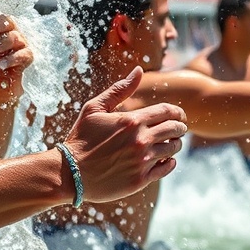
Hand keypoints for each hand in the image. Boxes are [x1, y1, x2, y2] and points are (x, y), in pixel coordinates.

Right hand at [64, 67, 186, 202]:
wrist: (70, 173)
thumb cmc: (81, 138)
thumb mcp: (95, 108)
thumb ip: (119, 89)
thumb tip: (139, 69)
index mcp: (132, 120)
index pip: (167, 112)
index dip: (177, 112)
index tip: (179, 115)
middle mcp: (141, 140)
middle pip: (175, 129)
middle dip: (179, 127)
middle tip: (178, 129)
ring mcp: (142, 161)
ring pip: (173, 149)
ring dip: (175, 144)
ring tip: (171, 144)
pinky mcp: (140, 180)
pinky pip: (166, 168)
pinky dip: (170, 162)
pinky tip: (166, 160)